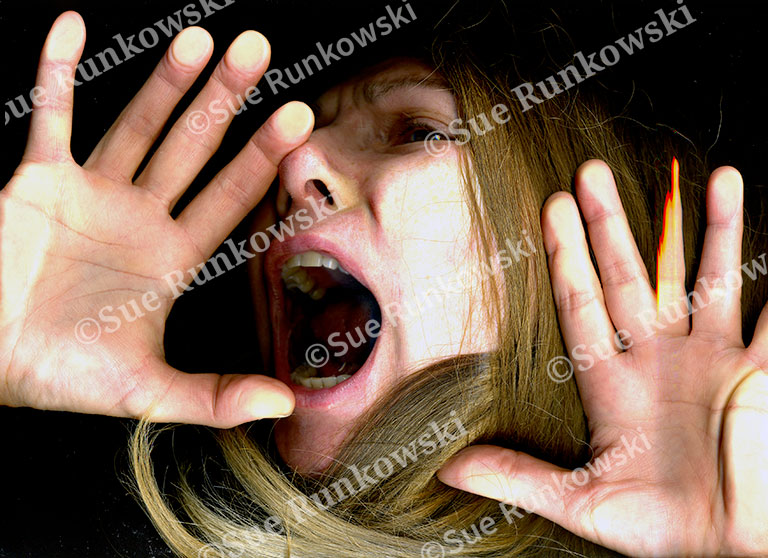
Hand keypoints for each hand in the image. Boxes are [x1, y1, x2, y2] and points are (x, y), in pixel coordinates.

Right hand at [0, 12, 312, 426]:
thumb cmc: (61, 376)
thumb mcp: (144, 391)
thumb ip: (214, 395)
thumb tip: (285, 405)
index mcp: (173, 258)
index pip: (230, 198)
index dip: (263, 158)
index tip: (298, 118)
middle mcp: (142, 217)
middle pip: (194, 147)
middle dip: (225, 100)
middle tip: (259, 50)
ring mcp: (92, 192)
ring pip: (136, 124)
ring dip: (166, 81)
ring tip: (201, 38)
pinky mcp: (37, 180)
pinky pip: (48, 115)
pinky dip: (56, 71)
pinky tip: (72, 25)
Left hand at [438, 160, 767, 555]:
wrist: (732, 548)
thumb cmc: (663, 528)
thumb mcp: (582, 502)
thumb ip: (518, 476)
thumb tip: (447, 468)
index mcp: (613, 383)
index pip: (582, 304)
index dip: (566, 257)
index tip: (551, 209)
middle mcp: (659, 359)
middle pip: (630, 276)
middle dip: (611, 225)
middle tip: (589, 172)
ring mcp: (711, 358)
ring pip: (706, 279)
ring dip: (706, 230)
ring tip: (708, 175)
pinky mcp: (759, 370)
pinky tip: (765, 228)